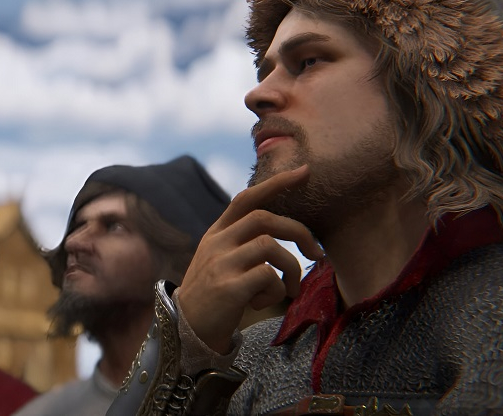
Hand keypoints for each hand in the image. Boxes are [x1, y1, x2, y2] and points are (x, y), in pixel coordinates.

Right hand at [178, 165, 323, 353]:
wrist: (186, 330)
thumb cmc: (213, 295)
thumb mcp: (220, 260)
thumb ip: (241, 241)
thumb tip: (283, 228)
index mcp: (217, 233)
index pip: (247, 199)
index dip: (277, 183)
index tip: (304, 172)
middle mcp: (217, 243)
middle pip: (265, 219)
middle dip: (299, 232)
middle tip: (317, 253)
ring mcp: (221, 263)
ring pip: (271, 247)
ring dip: (292, 268)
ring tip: (289, 289)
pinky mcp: (228, 287)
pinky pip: (268, 277)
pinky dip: (276, 290)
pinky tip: (261, 303)